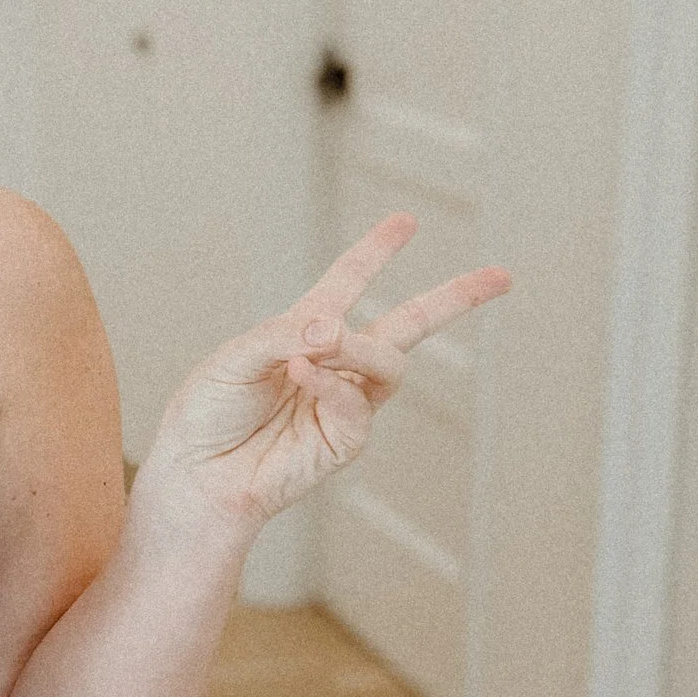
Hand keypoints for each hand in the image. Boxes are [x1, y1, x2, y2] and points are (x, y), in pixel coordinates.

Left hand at [135, 215, 511, 539]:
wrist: (196, 475)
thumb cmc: (207, 414)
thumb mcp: (236, 356)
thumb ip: (284, 334)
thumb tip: (333, 328)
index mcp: (302, 331)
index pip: (348, 282)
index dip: (376, 252)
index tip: (406, 221)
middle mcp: (334, 363)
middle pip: (409, 324)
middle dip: (456, 299)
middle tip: (501, 276)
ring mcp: (346, 402)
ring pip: (388, 362)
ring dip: (358, 347)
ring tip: (316, 348)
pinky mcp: (346, 441)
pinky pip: (359, 404)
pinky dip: (332, 384)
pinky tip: (301, 376)